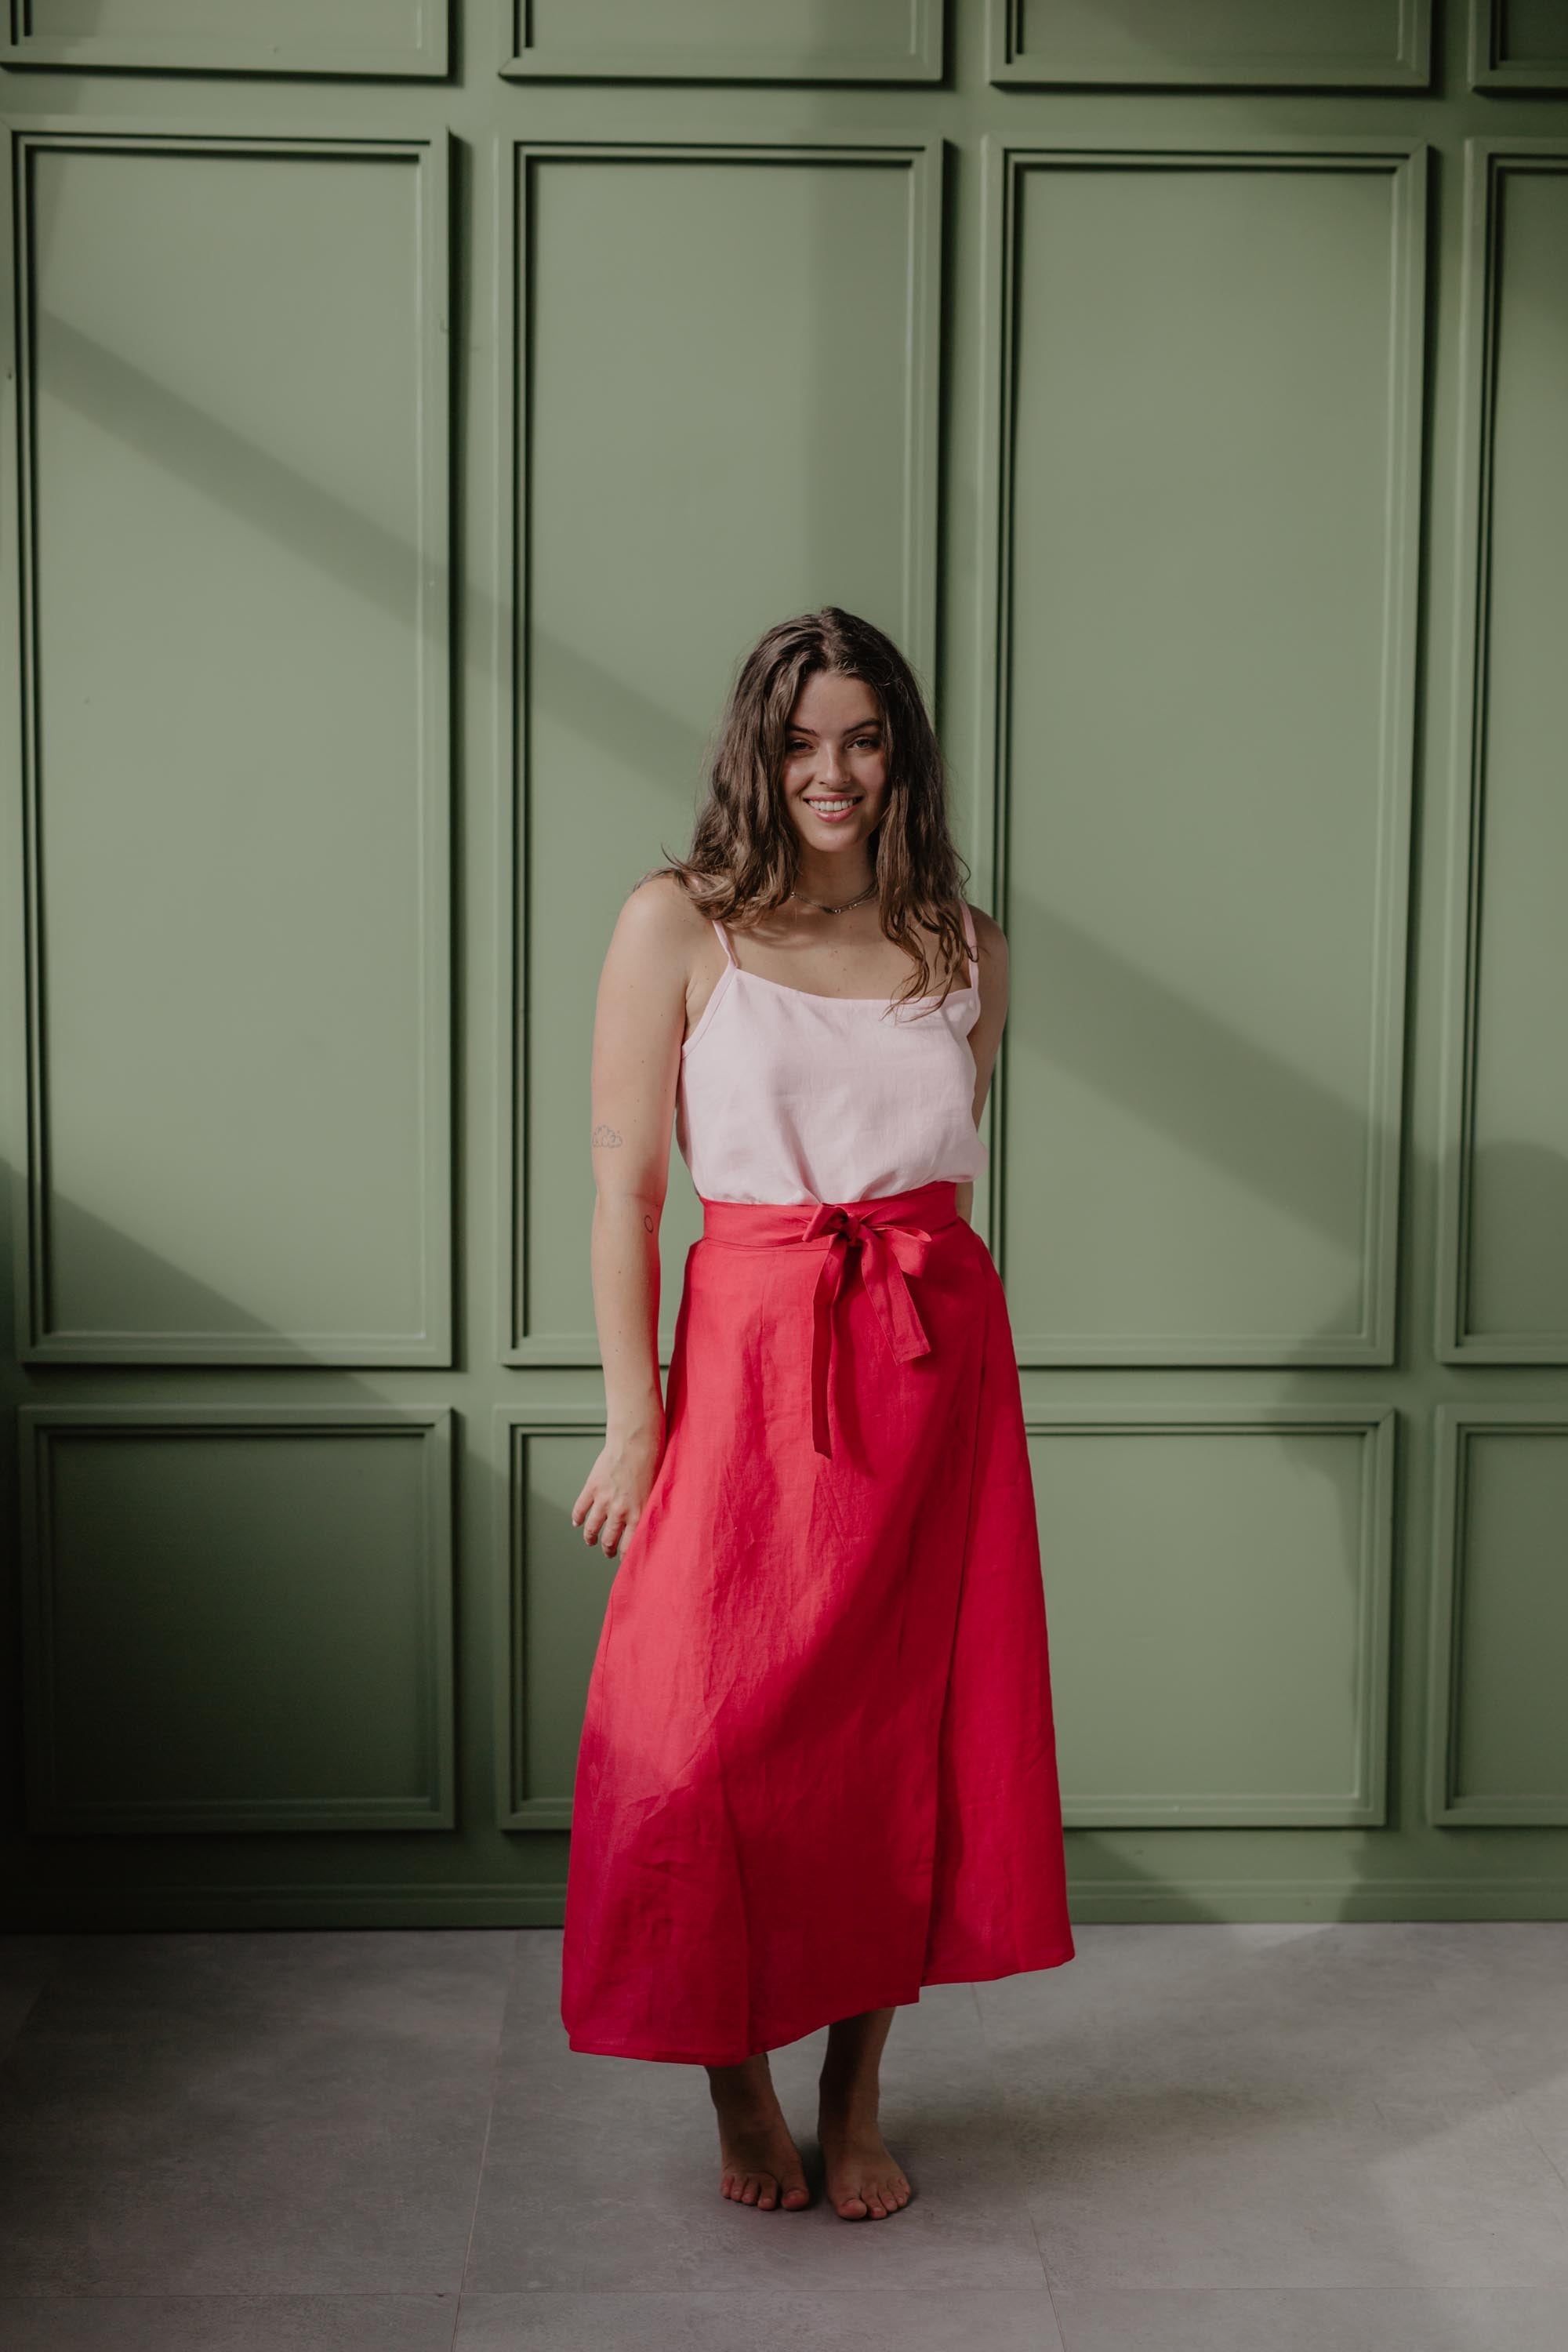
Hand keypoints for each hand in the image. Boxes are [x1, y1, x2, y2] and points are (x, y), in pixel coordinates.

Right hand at [571, 1419, 664, 1560]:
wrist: (636, 1442)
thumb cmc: (652, 1464)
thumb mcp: (656, 1492)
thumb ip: (649, 1510)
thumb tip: (649, 1525)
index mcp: (638, 1514)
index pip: (629, 1546)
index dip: (624, 1558)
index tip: (624, 1562)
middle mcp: (619, 1511)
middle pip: (609, 1541)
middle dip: (608, 1550)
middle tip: (608, 1552)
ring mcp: (603, 1500)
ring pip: (592, 1528)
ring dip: (590, 1538)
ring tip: (591, 1541)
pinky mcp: (592, 1487)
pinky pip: (580, 1509)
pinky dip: (577, 1518)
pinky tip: (577, 1523)